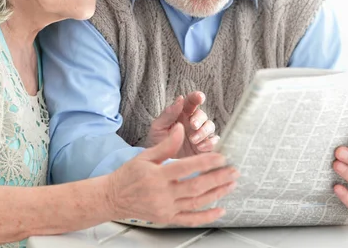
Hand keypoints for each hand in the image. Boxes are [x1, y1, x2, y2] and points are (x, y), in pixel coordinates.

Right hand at [106, 123, 238, 226]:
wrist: (113, 198)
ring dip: (217, 193)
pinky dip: (207, 216)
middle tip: (234, 171)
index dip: (205, 162)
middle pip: (196, 186)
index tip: (221, 157)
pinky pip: (190, 219)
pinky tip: (220, 210)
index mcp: (157, 176)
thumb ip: (165, 144)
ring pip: (196, 202)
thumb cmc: (128, 175)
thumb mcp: (144, 156)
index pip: (186, 167)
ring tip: (231, 185)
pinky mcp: (167, 218)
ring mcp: (165, 208)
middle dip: (218, 178)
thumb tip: (180, 128)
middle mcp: (162, 194)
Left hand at [146, 92, 219, 157]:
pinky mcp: (205, 146)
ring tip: (193, 140)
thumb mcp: (158, 127)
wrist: (158, 162)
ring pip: (210, 126)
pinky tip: (200, 147)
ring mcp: (200, 134)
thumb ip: (168, 113)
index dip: (196, 97)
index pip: (191, 102)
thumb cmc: (157, 141)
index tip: (199, 97)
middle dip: (199, 119)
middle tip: (193, 126)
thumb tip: (180, 98)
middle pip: (202, 115)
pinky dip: (210, 143)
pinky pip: (214, 141)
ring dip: (203, 132)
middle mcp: (193, 122)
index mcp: (182, 114)